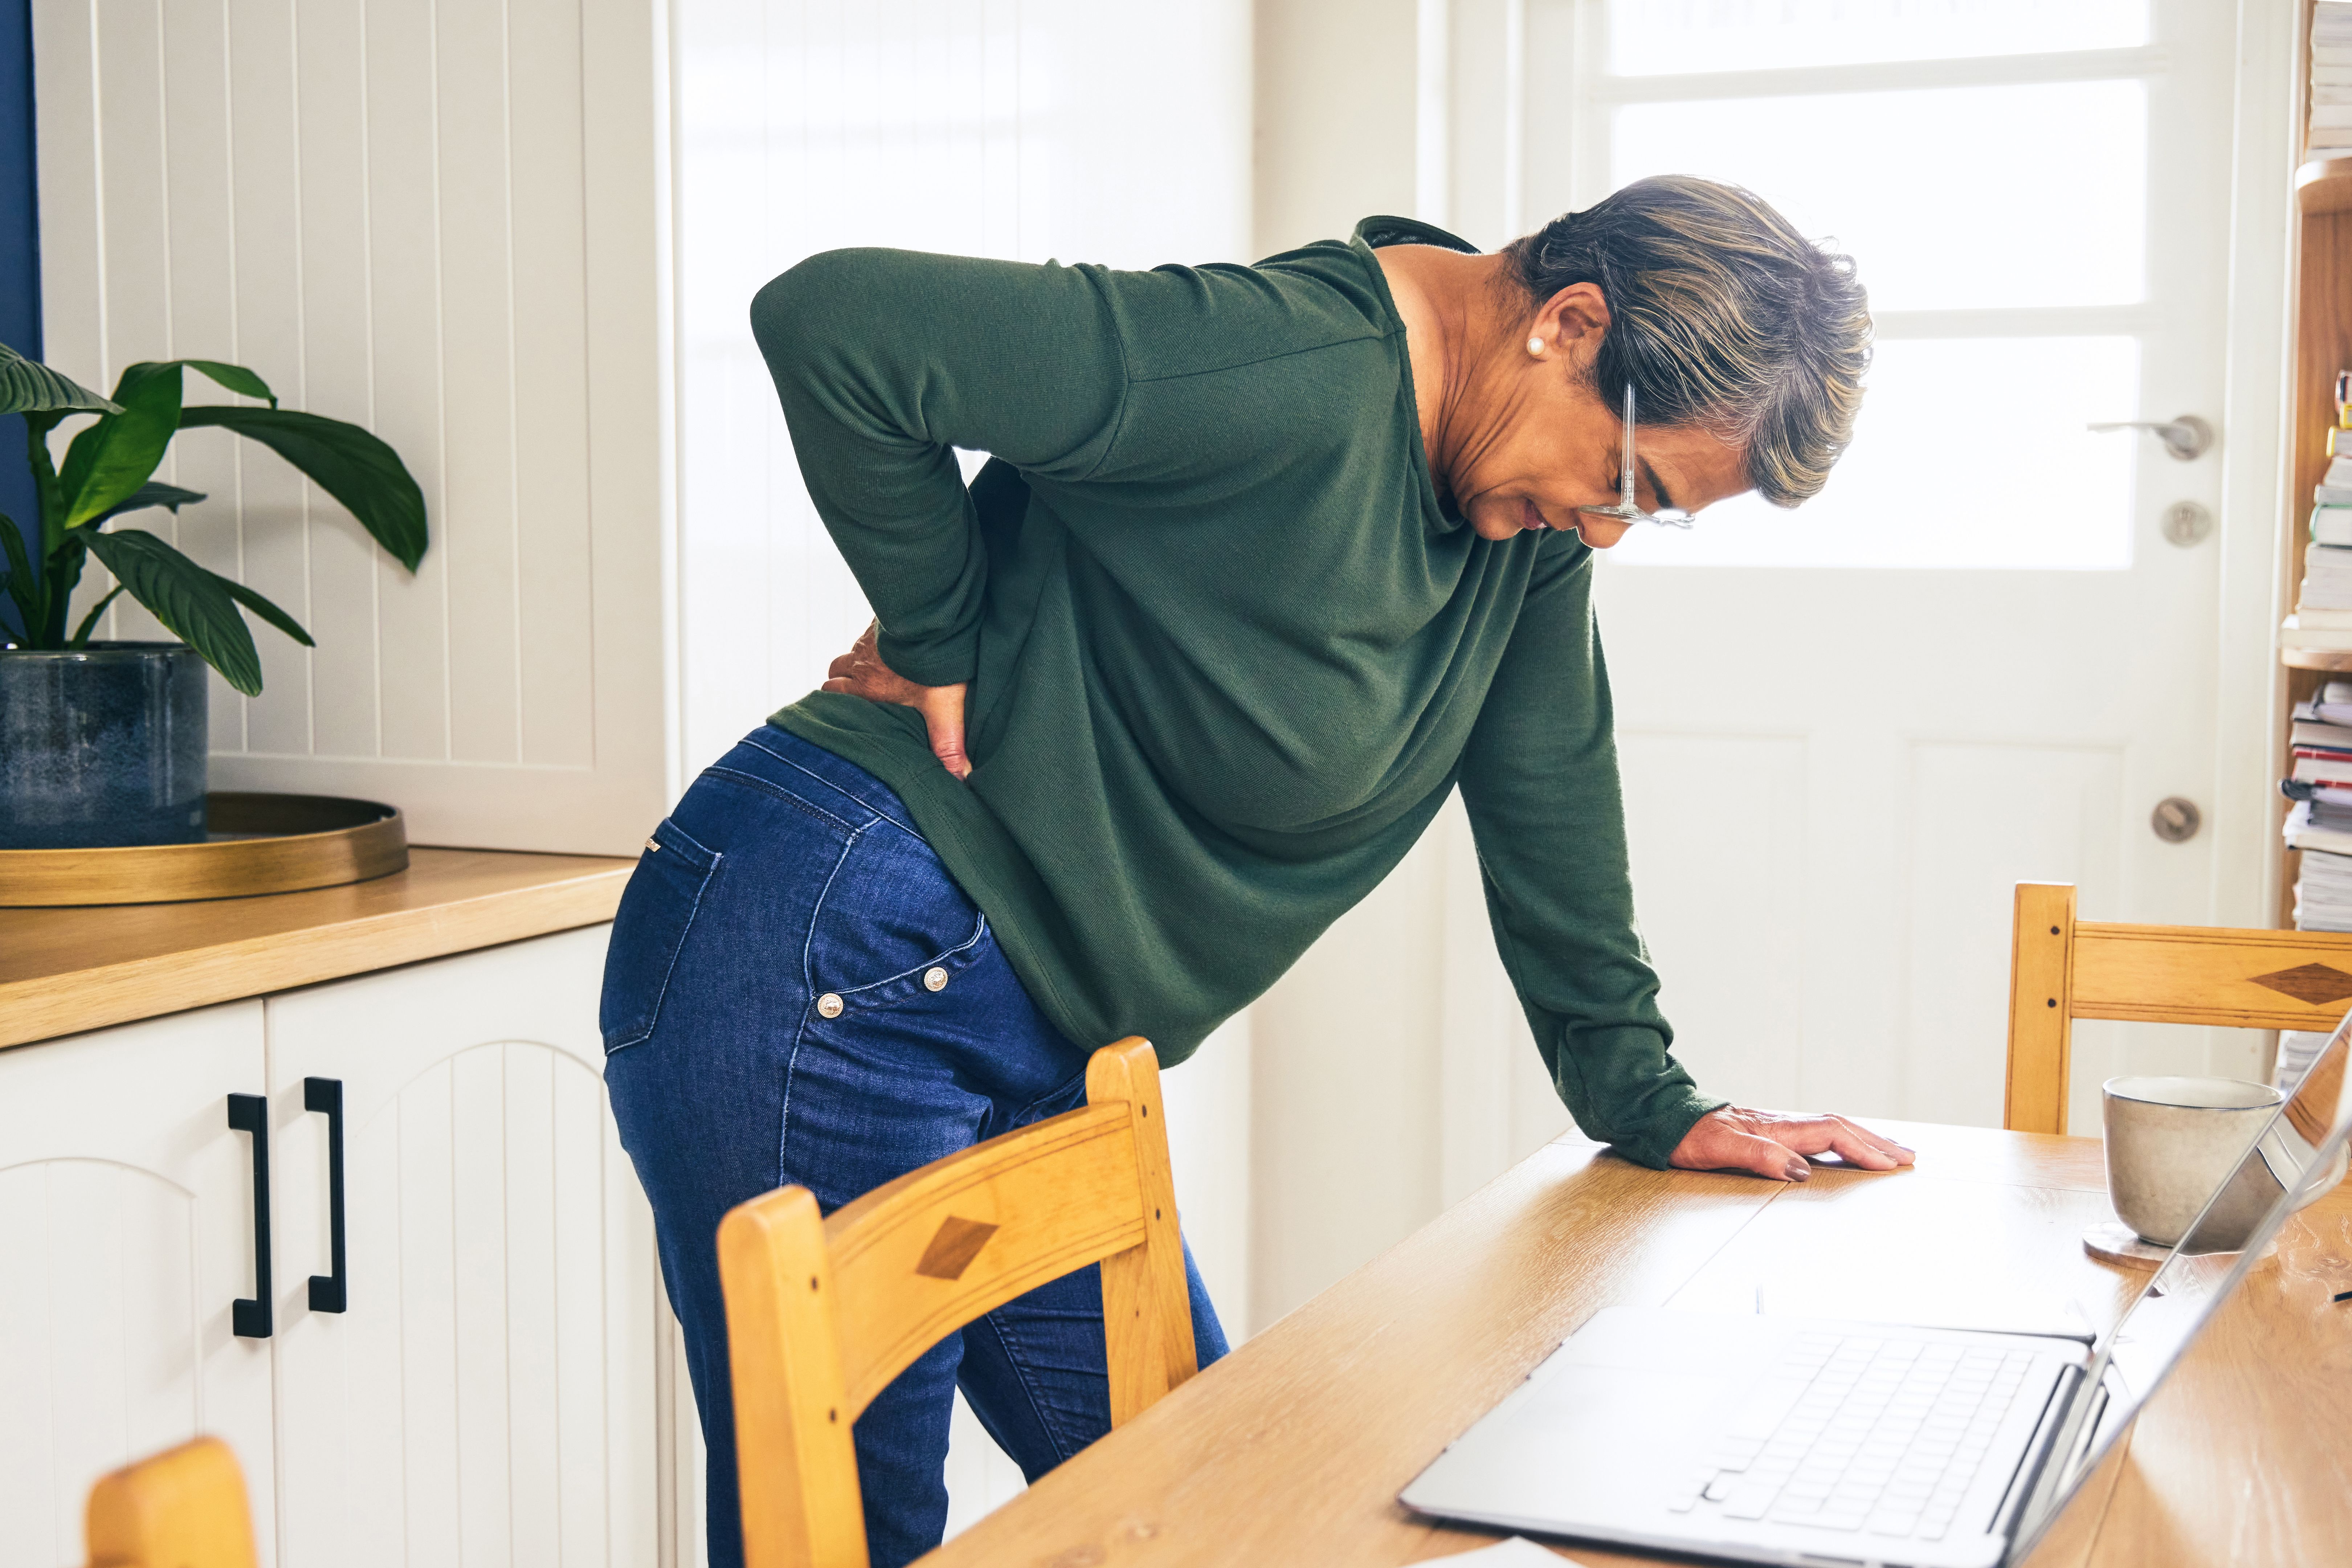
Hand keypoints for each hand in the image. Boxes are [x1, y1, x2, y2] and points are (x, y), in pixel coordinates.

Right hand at [822, 620, 971, 779]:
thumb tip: (958, 777)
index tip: (842, 711)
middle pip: (835, 672)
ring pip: (849, 652)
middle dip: (841, 681)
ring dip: (857, 662)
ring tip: (875, 671)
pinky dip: (873, 642)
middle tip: (857, 691)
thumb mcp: (943, 710)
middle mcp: (860, 664)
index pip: (831, 694)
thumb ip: (948, 744)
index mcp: (867, 688)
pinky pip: (867, 634)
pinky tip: (892, 648)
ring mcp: (868, 641)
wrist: (935, 620)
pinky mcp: (880, 622)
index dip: (834, 703)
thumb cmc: (936, 665)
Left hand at [1669, 1106, 1915, 1182]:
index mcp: (1776, 1128)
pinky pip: (1816, 1134)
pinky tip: (1845, 1148)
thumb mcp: (1719, 1149)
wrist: (1664, 1118)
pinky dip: (1840, 1140)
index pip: (1831, 1135)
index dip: (1862, 1149)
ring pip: (1831, 1129)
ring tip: (1890, 1151)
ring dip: (1863, 1140)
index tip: (1889, 1164)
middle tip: (1908, 1156)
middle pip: (1839, 1129)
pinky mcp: (1769, 1132)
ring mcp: (1777, 1127)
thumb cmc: (1688, 1135)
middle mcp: (1781, 1125)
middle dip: (1876, 1143)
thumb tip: (1799, 1169)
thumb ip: (1758, 1156)